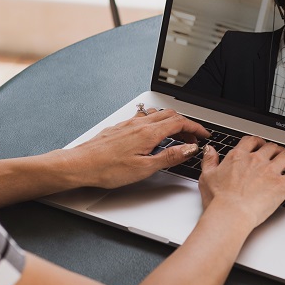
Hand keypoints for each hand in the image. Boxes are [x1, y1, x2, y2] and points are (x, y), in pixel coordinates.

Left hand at [67, 108, 210, 188]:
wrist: (80, 164)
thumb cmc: (107, 169)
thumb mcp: (144, 168)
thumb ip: (169, 157)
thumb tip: (189, 149)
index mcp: (148, 133)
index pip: (180, 122)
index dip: (195, 128)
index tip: (204, 135)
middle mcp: (139, 124)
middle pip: (170, 115)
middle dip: (185, 125)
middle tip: (192, 139)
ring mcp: (128, 124)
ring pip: (157, 115)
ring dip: (171, 123)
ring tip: (175, 137)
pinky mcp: (120, 128)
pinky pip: (143, 118)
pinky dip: (156, 123)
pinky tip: (151, 133)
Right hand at [197, 136, 284, 229]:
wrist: (231, 213)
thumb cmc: (219, 200)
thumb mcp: (207, 176)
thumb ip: (209, 161)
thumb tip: (210, 150)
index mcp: (238, 157)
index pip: (252, 141)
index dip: (258, 142)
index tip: (260, 145)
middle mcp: (256, 160)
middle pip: (272, 147)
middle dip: (277, 150)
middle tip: (279, 155)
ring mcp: (270, 171)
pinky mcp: (282, 184)